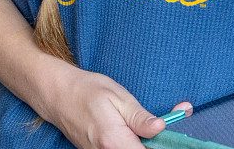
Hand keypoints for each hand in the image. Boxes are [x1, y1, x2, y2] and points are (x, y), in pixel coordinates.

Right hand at [39, 63, 187, 148]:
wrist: (57, 94)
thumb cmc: (87, 91)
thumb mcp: (118, 97)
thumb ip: (140, 117)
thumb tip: (161, 128)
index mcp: (115, 142)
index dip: (164, 147)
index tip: (176, 138)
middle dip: (158, 145)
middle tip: (166, 129)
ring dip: (147, 145)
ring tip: (154, 129)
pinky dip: (134, 144)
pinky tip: (139, 133)